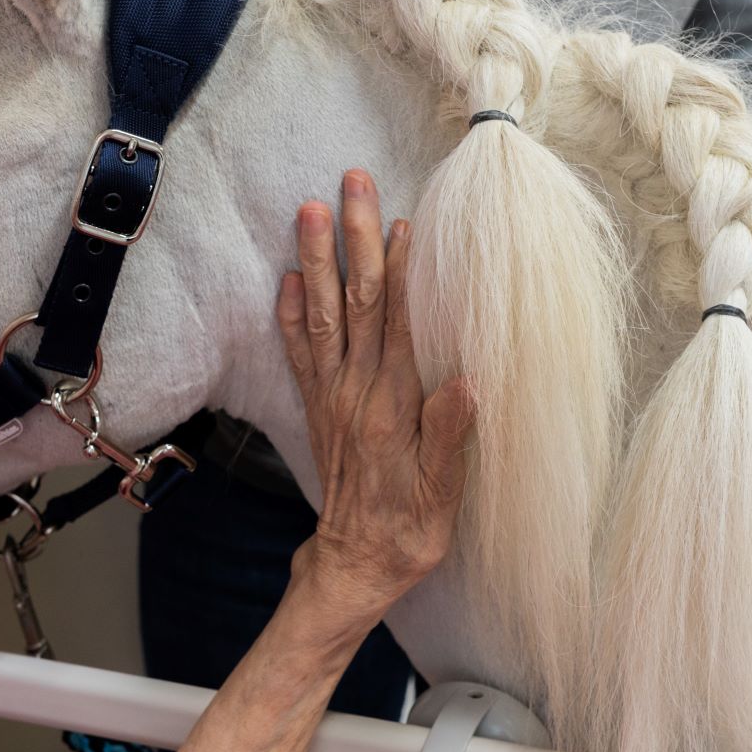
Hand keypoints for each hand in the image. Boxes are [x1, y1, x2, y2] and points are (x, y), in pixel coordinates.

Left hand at [277, 169, 473, 627]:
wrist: (353, 567)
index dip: (397, 272)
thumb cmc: (407, 534)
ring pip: (320, 315)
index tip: (399, 222)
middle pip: (352, 302)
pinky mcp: (318, 409)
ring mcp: (331, 398)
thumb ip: (449, 437)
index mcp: (390, 408)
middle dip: (352, 239)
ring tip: (309, 209)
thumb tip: (464, 382)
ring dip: (314, 259)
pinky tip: (287, 278)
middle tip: (350, 184)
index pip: (393, 324)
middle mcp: (354, 394)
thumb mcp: (442, 497)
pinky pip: (299, 352)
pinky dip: (289, 312)